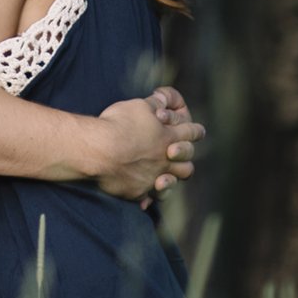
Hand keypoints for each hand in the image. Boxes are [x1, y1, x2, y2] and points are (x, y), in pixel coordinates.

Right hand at [89, 91, 203, 202]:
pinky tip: (144, 197)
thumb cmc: (118, 124)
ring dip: (171, 179)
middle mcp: (164, 160)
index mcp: (168, 137)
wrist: (98, 151)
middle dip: (185, 158)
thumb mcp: (138, 106)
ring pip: (172, 183)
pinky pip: (148, 198)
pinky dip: (147, 196)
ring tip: (165, 177)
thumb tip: (163, 99)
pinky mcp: (138, 191)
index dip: (195, 131)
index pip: (190, 133)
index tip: (199, 131)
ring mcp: (152, 178)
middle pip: (187, 163)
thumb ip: (155, 104)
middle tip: (179, 154)